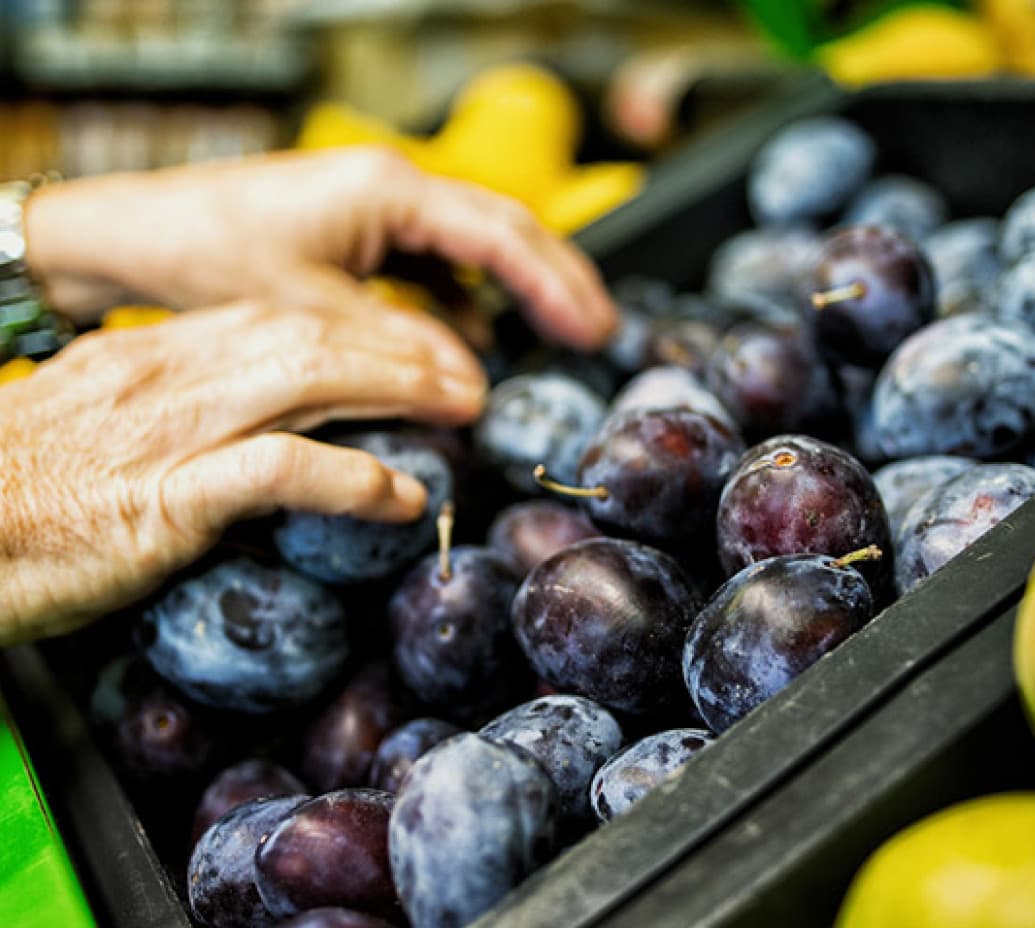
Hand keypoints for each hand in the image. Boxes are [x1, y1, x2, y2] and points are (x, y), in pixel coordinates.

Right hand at [0, 299, 486, 644]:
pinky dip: (350, 478)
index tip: (410, 347)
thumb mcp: (100, 426)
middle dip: (399, 348)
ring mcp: (173, 429)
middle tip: (463, 373)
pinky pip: (280, 469)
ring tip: (459, 410)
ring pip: (310, 378)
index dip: (357, 330)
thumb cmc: (16, 492)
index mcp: (156, 354)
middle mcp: (172, 374)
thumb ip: (171, 413)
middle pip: (311, 334)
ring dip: (399, 389)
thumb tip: (245, 431)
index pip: (278, 318)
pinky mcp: (168, 494)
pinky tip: (398, 495)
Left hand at [24, 147, 617, 349]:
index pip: (499, 232)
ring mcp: (380, 211)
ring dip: (513, 293)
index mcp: (389, 189)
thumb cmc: (205, 251)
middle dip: (554, 282)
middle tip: (598, 330)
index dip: (555, 282)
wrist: (135, 234)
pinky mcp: (362, 237)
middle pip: (500, 232)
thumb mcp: (308, 309)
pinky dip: (463, 303)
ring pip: (471, 250)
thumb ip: (396, 346)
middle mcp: (394, 189)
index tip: (594, 327)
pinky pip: (434, 268)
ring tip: (555, 336)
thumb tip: (471, 386)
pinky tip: (476, 338)